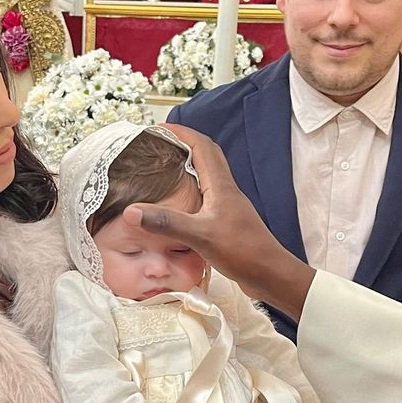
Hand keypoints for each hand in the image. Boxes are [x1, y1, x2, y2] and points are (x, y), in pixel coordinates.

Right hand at [124, 125, 314, 319]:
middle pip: (207, 156)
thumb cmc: (243, 252)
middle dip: (184, 143)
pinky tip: (179, 201)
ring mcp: (228, 205)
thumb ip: (166, 222)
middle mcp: (226, 190)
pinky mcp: (227, 220)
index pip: (202, 146)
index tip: (159, 127)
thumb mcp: (200, 235)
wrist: (270, 275)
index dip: (181, 132)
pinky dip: (192, 188)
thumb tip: (131, 212)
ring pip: (208, 175)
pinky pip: (207, 195)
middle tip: (160, 144)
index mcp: (221, 185)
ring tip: (166, 167)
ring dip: (189, 165)